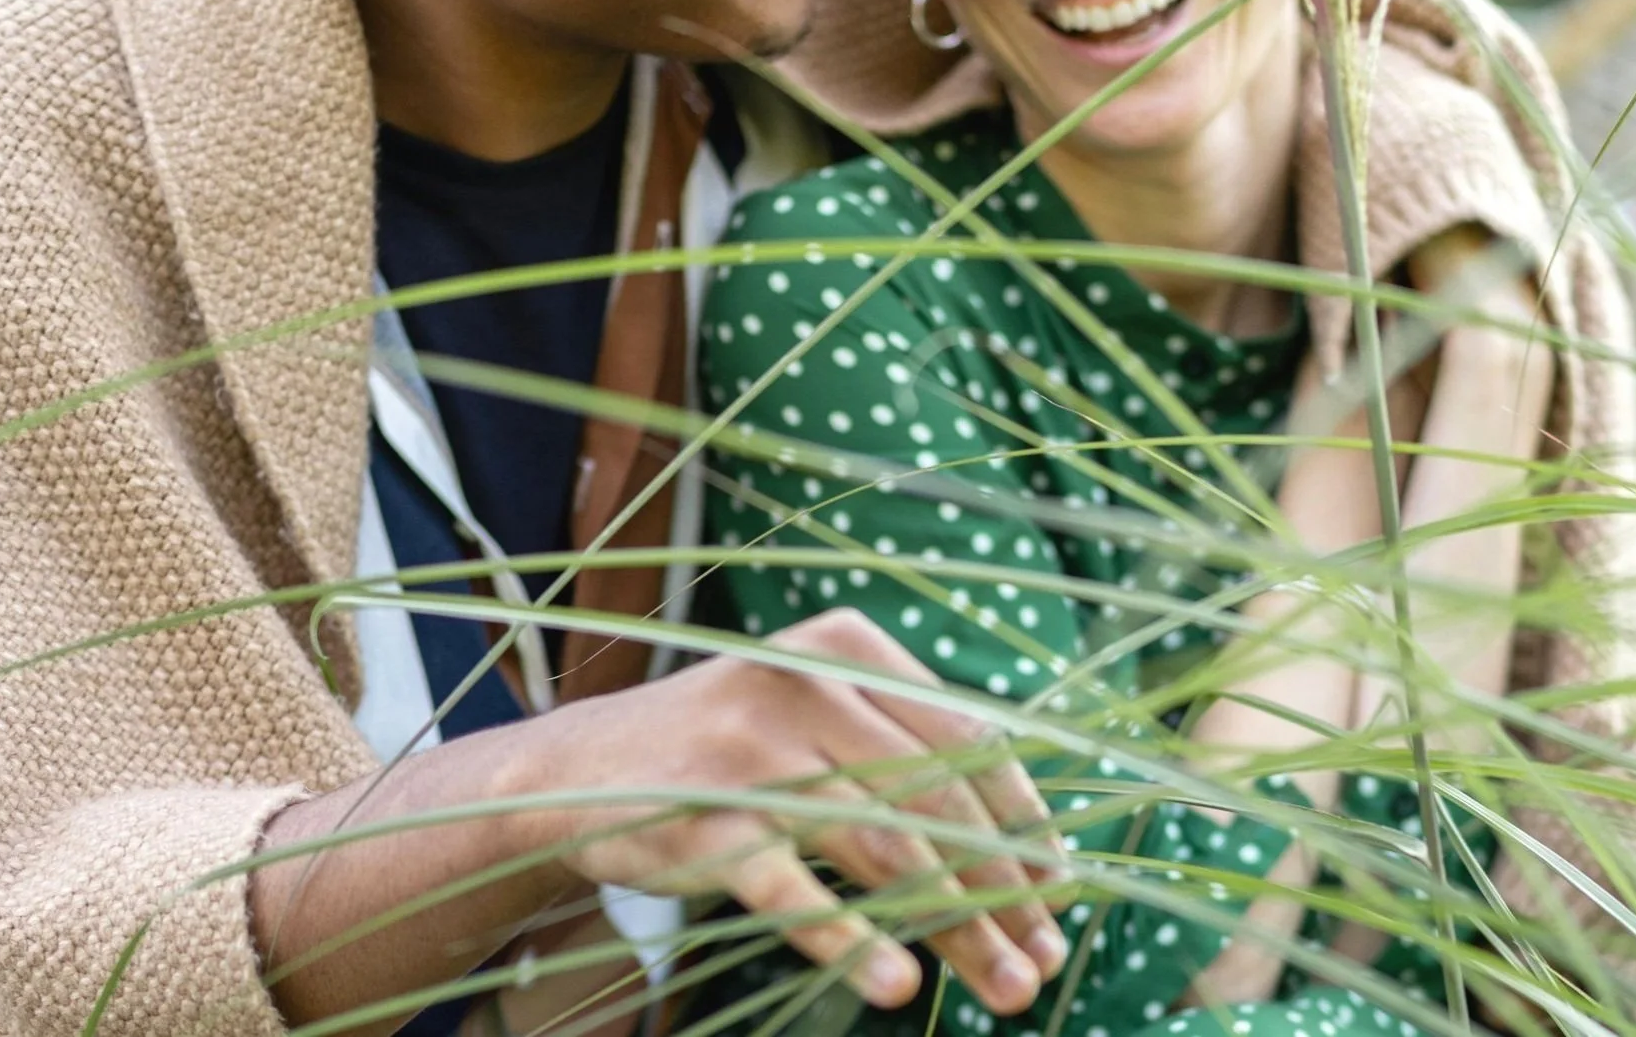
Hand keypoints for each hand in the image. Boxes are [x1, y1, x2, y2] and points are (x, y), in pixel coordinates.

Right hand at [252, 609, 1068, 1034]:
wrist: (577, 771)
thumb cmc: (730, 754)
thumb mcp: (816, 717)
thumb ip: (904, 751)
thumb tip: (1028, 848)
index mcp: (850, 645)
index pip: (967, 739)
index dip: (1022, 824)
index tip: (1058, 894)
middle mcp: (808, 683)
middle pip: (939, 799)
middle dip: (1004, 892)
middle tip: (1043, 965)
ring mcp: (755, 749)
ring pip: (888, 845)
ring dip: (956, 928)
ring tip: (1005, 990)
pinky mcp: (707, 818)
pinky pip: (796, 889)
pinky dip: (853, 939)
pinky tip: (898, 983)